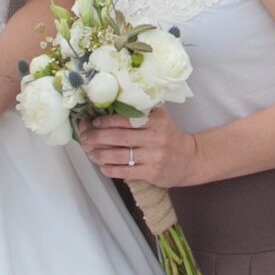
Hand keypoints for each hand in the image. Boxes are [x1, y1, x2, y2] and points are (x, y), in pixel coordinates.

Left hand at [80, 109, 200, 189]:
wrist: (190, 159)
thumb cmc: (169, 135)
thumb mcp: (161, 117)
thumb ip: (143, 109)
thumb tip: (114, 102)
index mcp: (156, 120)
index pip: (126, 119)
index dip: (106, 121)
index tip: (92, 122)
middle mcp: (156, 137)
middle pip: (120, 137)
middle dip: (98, 137)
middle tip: (84, 138)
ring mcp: (154, 156)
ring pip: (121, 155)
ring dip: (101, 155)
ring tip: (90, 153)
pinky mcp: (153, 172)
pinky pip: (127, 171)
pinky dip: (112, 170)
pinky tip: (103, 167)